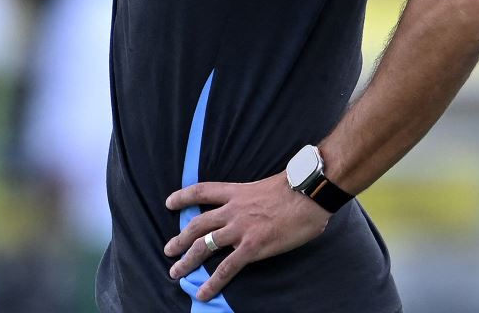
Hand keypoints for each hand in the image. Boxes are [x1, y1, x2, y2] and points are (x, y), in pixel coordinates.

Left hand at [163, 174, 330, 302]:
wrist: (309, 194)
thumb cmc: (297, 188)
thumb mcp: (267, 186)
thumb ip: (255, 197)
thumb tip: (258, 206)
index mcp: (237, 192)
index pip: (202, 191)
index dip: (183, 197)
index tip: (169, 202)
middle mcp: (233, 210)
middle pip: (197, 225)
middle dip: (179, 239)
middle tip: (168, 250)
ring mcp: (240, 229)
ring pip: (204, 246)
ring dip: (187, 260)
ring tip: (175, 272)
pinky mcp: (251, 248)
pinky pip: (226, 268)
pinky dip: (213, 282)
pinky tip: (203, 293)